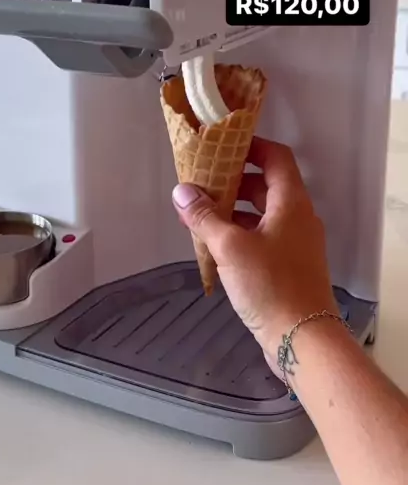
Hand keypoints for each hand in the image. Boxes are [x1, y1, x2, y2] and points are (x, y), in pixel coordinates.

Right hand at [172, 137, 337, 375]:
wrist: (302, 339)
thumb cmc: (271, 286)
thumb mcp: (230, 247)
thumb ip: (204, 217)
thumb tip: (182, 191)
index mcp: (292, 203)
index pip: (276, 157)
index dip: (250, 146)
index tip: (222, 146)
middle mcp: (298, 217)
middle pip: (267, 184)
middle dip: (233, 180)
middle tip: (202, 182)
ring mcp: (295, 243)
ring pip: (262, 213)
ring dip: (233, 209)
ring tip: (200, 213)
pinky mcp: (289, 265)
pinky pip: (263, 236)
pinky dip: (240, 232)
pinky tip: (214, 244)